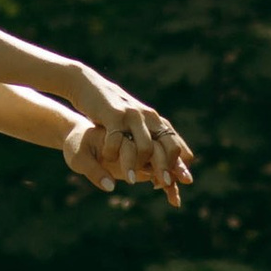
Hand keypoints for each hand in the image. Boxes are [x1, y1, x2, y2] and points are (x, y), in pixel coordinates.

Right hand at [60, 73, 193, 202]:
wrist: (90, 86)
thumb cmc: (113, 110)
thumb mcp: (135, 122)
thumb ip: (149, 137)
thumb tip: (165, 159)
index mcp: (155, 121)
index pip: (176, 145)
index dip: (180, 164)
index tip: (181, 181)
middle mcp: (149, 117)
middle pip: (168, 147)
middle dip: (166, 169)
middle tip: (162, 185)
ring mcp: (133, 116)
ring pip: (145, 148)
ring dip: (137, 166)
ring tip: (129, 179)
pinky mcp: (114, 114)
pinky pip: (118, 140)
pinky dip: (113, 154)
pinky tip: (106, 158)